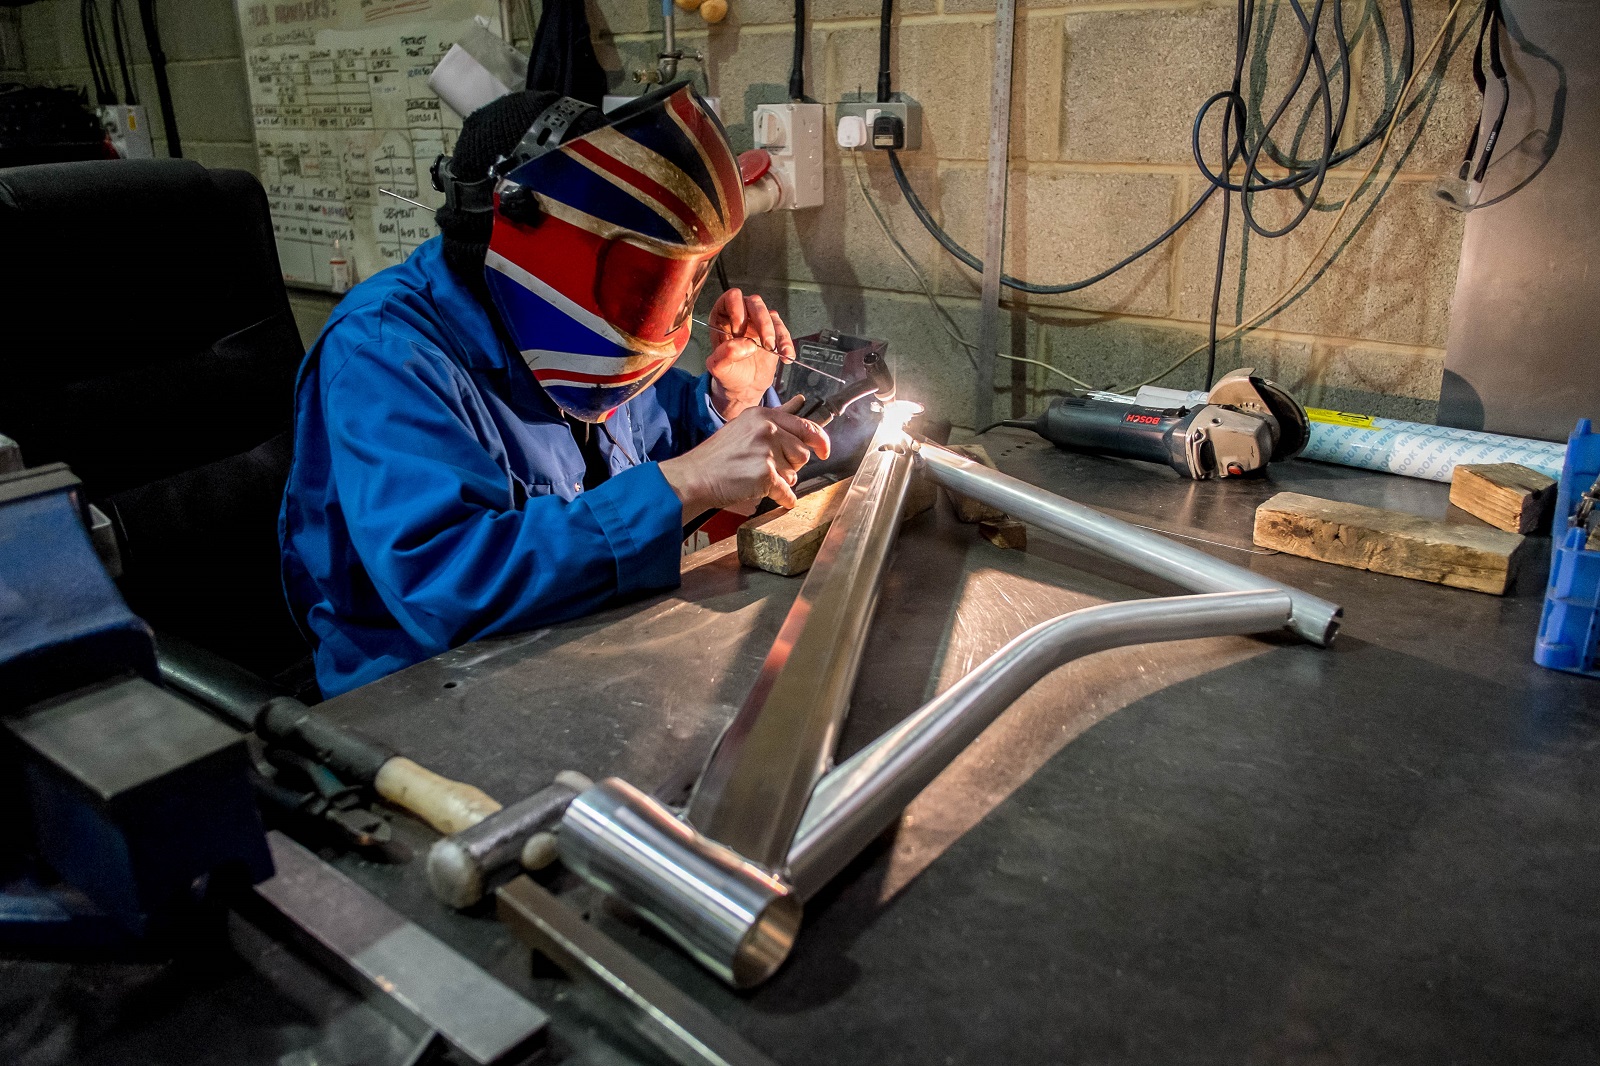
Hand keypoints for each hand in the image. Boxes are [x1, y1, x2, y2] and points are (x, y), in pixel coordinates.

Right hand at [659, 396, 830, 517]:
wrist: (695, 476)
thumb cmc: (718, 455)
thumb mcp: (745, 425)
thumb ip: (777, 415)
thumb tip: (800, 402)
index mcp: (763, 415)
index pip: (806, 426)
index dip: (820, 440)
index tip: (824, 450)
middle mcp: (767, 429)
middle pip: (803, 452)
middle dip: (791, 464)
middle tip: (768, 467)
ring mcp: (767, 451)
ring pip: (795, 472)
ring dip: (783, 479)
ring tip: (759, 477)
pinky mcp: (766, 474)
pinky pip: (787, 492)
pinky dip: (783, 498)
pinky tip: (776, 497)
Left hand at [705, 287, 794, 419]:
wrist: (744, 388)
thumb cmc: (729, 374)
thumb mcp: (719, 368)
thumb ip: (725, 355)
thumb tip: (745, 344)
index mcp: (722, 318)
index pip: (730, 298)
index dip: (736, 308)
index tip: (740, 329)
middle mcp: (741, 316)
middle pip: (754, 303)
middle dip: (761, 321)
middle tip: (764, 342)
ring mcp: (758, 323)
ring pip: (770, 314)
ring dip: (775, 332)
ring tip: (773, 351)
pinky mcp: (773, 333)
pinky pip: (783, 330)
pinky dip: (786, 343)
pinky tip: (786, 356)